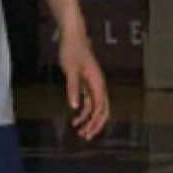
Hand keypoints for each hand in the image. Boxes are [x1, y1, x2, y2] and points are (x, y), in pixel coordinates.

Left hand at [58, 26, 109, 140]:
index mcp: (97, 82)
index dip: (96, 121)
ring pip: (95, 107)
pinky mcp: (86, 82)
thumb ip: (73, 88)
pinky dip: (83, 110)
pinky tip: (76, 118)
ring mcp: (93, 84)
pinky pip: (88, 101)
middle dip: (96, 124)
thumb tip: (75, 107)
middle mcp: (98, 85)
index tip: (88, 132)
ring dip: (89, 119)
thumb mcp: (70, 70)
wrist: (72, 35)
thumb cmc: (71, 50)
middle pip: (102, 109)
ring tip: (79, 131)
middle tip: (86, 136)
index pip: (100, 107)